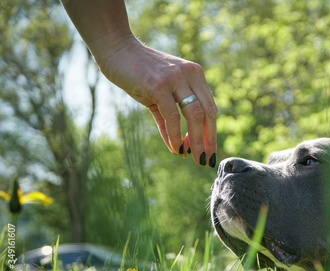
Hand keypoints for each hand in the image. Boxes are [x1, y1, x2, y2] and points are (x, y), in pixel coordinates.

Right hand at [100, 37, 216, 166]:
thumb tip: (178, 147)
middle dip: (208, 140)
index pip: (211, 108)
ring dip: (196, 141)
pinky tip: (175, 148)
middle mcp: (189, 74)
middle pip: (208, 113)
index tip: (210, 152)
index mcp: (195, 75)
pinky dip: (175, 135)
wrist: (117, 50)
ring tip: (194, 158)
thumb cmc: (138, 73)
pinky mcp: (158, 85)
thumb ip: (169, 118)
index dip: (212, 132)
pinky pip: (172, 116)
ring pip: (194, 115)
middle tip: (206, 160)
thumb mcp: (160, 94)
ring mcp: (175, 78)